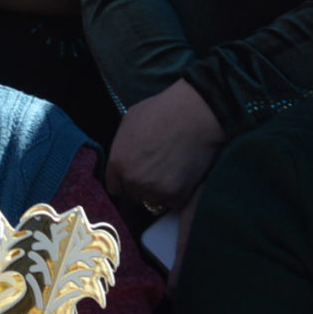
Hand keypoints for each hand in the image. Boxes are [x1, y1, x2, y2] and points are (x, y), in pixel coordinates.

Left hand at [105, 80, 225, 213]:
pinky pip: (174, 203)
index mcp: (118, 162)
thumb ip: (123, 144)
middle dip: (144, 186)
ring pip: (154, 201)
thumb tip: (126, 154)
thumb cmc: (164, 110)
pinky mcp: (176, 196)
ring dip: (161, 192)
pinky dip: (180, 194)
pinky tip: (186, 175)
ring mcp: (154, 190)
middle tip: (160, 170)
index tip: (136, 176)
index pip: (115, 187)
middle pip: (134, 195)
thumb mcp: (131, 120)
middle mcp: (132, 180)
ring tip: (174, 172)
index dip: (126, 181)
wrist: (197, 114)